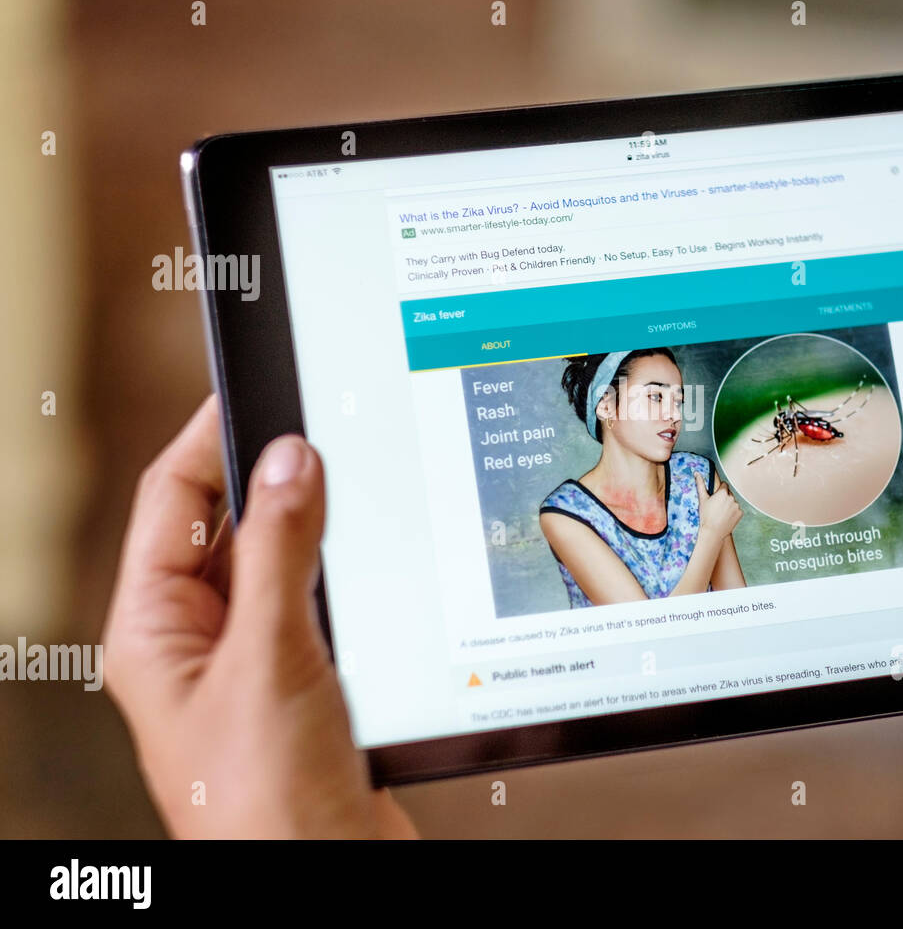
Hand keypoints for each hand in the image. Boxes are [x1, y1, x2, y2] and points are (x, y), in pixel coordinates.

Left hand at [103, 396, 416, 837]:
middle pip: (231, 524)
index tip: (257, 387)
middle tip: (328, 424)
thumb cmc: (264, 800)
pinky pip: (325, 601)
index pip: (173, 501)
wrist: (323, 875)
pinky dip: (351, 571)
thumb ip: (281, 553)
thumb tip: (289, 460)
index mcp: (157, 631)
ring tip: (360, 481)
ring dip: (320, 526)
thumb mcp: (270, 658)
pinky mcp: (309, 681)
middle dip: (276, 476)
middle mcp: (201, 642)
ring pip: (285, 562)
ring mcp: (256, 661)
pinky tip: (384, 555)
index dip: (212, 436)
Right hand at [694, 471, 741, 538]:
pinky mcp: (740, 513)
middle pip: (729, 494)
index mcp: (723, 492)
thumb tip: (696, 473)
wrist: (712, 532)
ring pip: (733, 502)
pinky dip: (733, 512)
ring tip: (721, 513)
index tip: (716, 498)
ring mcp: (737, 506)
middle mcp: (732, 498)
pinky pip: (737, 510)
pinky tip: (726, 517)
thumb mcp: (702, 499)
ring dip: (729, 505)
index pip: (724, 485)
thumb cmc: (706, 516)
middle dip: (724, 498)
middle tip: (717, 507)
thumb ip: (700, 484)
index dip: (719, 491)